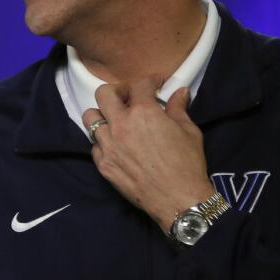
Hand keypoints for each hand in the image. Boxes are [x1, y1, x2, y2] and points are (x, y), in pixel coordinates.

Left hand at [83, 80, 213, 231]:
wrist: (177, 199)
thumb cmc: (187, 164)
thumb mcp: (189, 131)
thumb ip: (179, 109)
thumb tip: (179, 92)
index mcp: (144, 112)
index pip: (139, 84)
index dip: (149, 81)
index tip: (155, 86)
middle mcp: (120, 125)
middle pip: (103, 94)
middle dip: (117, 92)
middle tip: (129, 99)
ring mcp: (108, 145)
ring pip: (90, 118)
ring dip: (103, 116)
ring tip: (116, 122)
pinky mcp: (103, 165)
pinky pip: (94, 145)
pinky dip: (103, 141)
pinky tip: (116, 145)